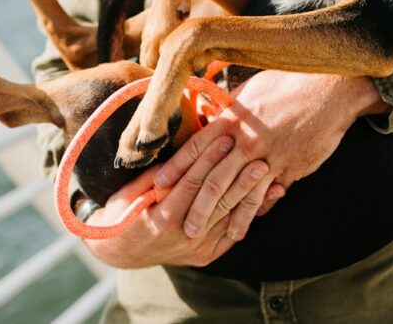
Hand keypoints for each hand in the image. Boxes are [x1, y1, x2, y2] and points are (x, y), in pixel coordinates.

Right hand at [83, 131, 274, 267]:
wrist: (122, 252)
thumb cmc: (123, 213)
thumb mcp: (130, 192)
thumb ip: (155, 175)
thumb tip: (178, 152)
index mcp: (162, 218)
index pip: (192, 183)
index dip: (209, 159)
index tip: (225, 137)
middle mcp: (183, 236)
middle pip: (217, 200)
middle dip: (238, 175)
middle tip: (258, 153)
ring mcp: (198, 248)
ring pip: (230, 217)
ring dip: (251, 193)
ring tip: (270, 171)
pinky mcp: (208, 255)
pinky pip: (234, 233)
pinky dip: (252, 213)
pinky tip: (270, 195)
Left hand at [154, 71, 389, 242]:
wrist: (329, 89)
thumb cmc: (290, 82)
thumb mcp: (253, 90)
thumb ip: (232, 108)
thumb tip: (213, 116)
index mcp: (234, 117)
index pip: (196, 146)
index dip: (175, 168)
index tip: (156, 186)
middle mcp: (247, 138)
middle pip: (212, 176)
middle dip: (192, 204)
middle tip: (176, 225)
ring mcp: (268, 155)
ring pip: (237, 192)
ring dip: (218, 217)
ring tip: (202, 236)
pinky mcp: (289, 167)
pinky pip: (265, 195)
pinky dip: (250, 214)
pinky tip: (240, 229)